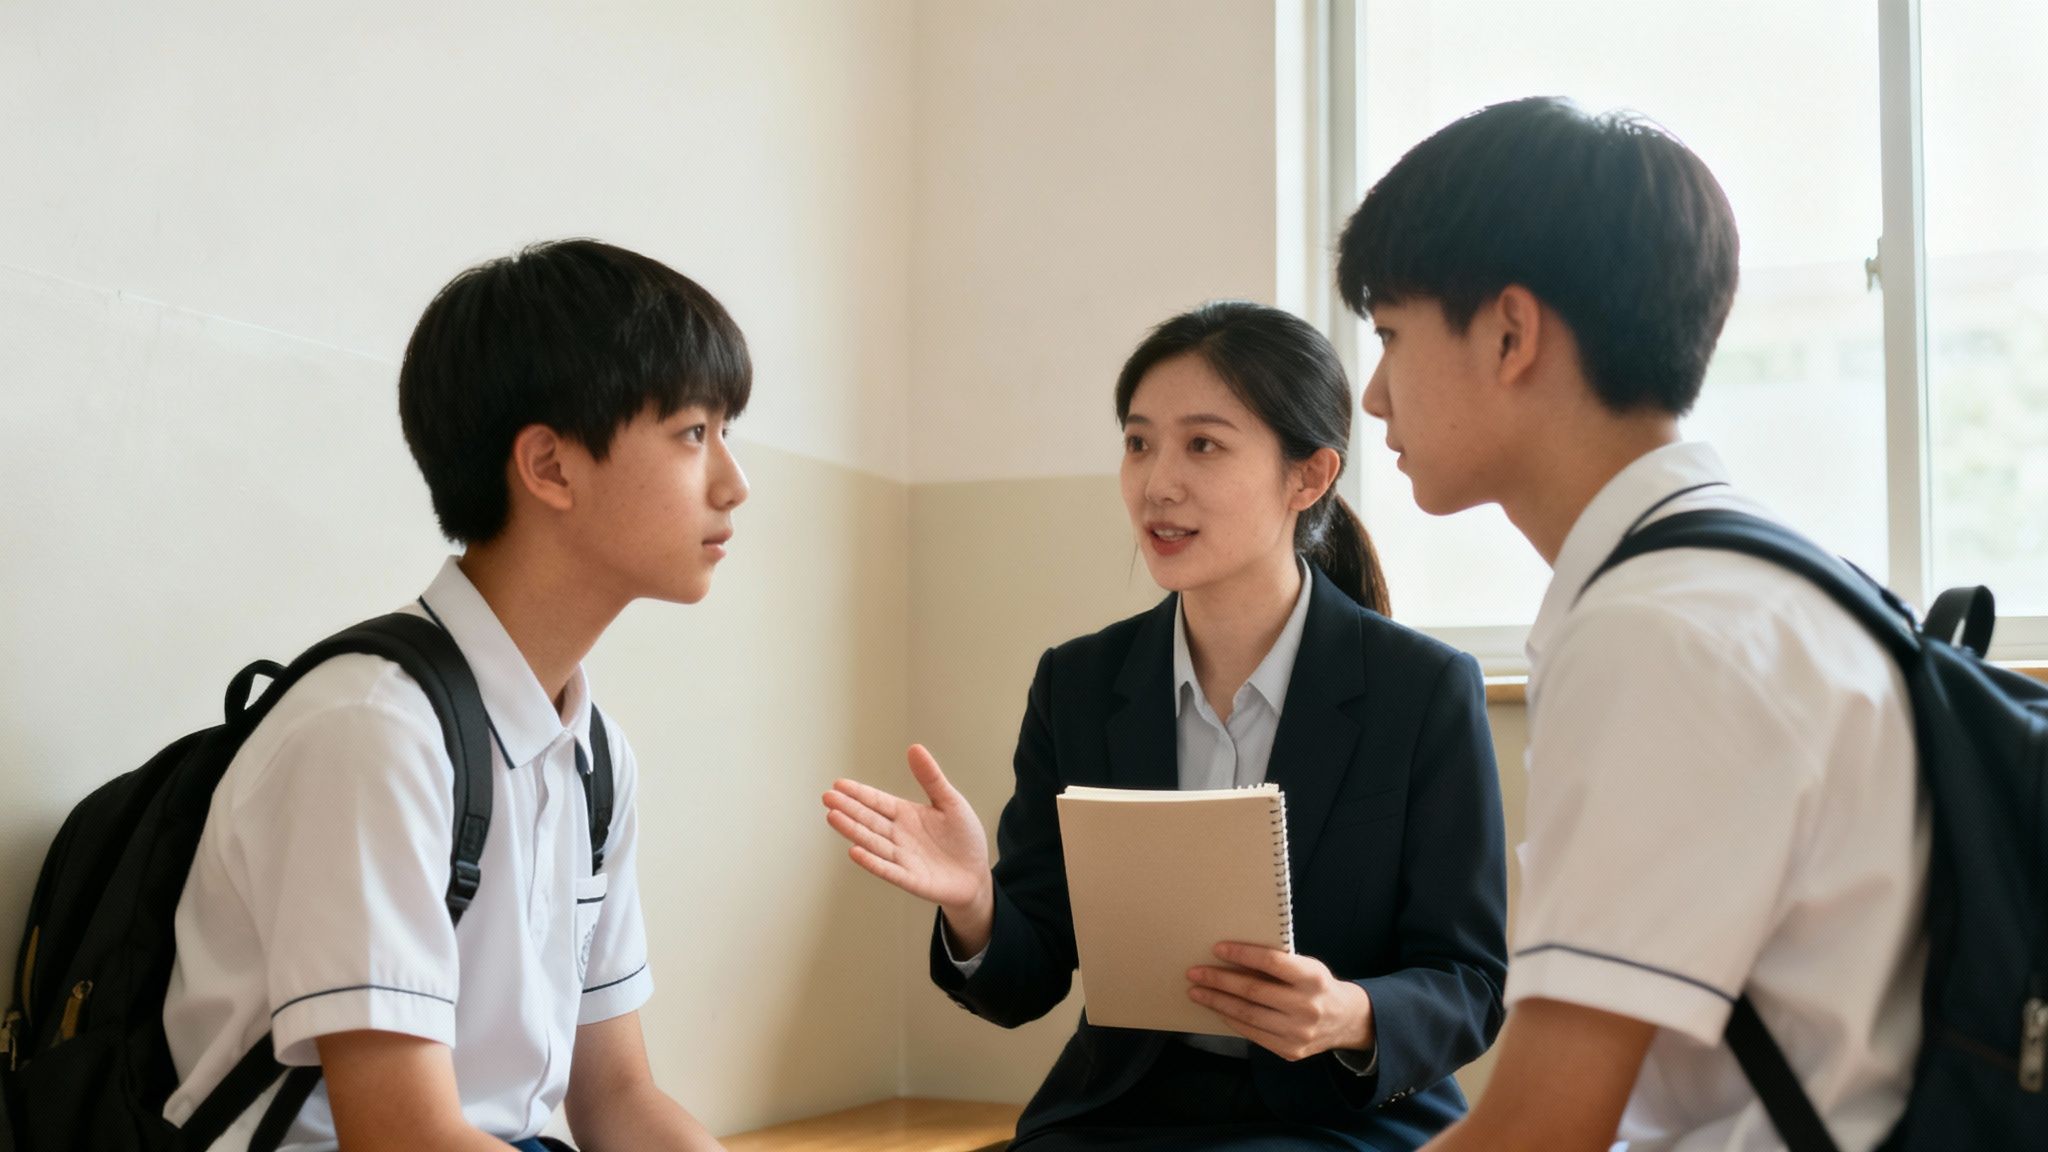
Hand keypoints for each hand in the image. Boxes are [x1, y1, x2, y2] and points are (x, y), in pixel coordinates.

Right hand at [823, 745, 994, 948]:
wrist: (976, 874)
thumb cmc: (963, 837)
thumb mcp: (950, 802)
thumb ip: (931, 778)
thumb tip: (914, 747)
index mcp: (905, 815)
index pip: (877, 801)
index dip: (859, 793)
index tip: (838, 784)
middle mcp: (898, 835)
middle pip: (869, 820)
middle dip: (848, 809)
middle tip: (827, 797)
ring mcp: (902, 858)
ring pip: (872, 842)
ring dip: (853, 831)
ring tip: (833, 817)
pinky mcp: (911, 879)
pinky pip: (888, 869)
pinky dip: (872, 862)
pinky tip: (855, 852)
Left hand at [1187, 942, 1373, 1061]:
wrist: (1345, 1021)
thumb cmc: (1317, 986)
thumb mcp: (1307, 968)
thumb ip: (1278, 966)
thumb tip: (1231, 958)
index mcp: (1313, 978)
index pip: (1272, 962)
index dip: (1242, 954)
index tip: (1217, 948)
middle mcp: (1307, 1006)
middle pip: (1253, 992)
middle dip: (1219, 981)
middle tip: (1194, 973)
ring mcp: (1298, 1032)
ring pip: (1248, 1015)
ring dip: (1217, 1002)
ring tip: (1197, 992)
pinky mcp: (1290, 1051)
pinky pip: (1253, 1033)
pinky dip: (1232, 1019)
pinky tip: (1218, 1009)